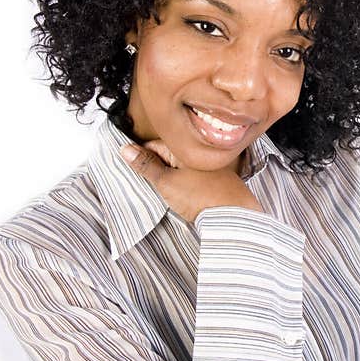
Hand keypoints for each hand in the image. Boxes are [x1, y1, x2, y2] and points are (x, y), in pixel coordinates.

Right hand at [119, 139, 263, 223]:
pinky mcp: (219, 179)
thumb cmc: (201, 197)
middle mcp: (199, 154)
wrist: (234, 216)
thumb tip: (126, 149)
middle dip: (157, 167)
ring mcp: (210, 166)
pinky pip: (195, 176)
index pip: (155, 145)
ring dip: (171, 176)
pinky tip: (184, 195)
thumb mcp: (166, 182)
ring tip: (166, 191)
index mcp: (186, 148)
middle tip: (149, 183)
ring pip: (182, 167)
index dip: (142, 156)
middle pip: (169, 156)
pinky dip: (187, 183)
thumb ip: (146, 165)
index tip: (133, 167)